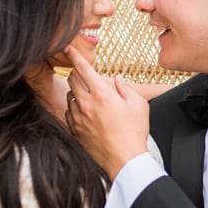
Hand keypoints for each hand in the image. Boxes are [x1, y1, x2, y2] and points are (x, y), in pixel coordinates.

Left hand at [64, 45, 150, 180]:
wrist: (124, 160)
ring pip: (69, 96)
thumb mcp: (139, 105)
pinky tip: (86, 113)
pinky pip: (69, 113)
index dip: (74, 55)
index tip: (68, 47)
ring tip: (90, 99)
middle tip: (87, 77)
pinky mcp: (75, 130)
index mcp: (102, 94)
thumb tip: (117, 80)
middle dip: (78, 74)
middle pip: (72, 79)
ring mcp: (78, 118)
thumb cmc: (134, 132)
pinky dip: (75, 109)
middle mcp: (86, 104)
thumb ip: (126, 88)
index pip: (83, 68)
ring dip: (77, 92)